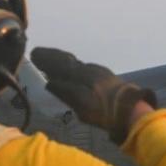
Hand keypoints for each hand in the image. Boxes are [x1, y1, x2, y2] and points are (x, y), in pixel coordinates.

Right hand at [30, 47, 157, 143]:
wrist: (132, 111)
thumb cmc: (104, 110)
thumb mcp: (81, 103)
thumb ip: (65, 91)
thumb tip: (50, 82)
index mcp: (82, 73)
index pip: (59, 63)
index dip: (46, 60)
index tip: (33, 55)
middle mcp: (90, 68)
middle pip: (68, 61)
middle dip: (52, 57)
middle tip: (39, 55)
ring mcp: (100, 73)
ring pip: (76, 64)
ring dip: (63, 62)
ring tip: (52, 63)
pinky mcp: (108, 79)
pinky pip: (84, 69)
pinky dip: (73, 68)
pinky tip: (72, 72)